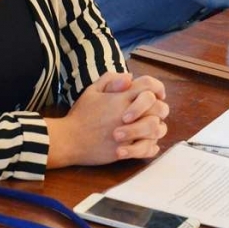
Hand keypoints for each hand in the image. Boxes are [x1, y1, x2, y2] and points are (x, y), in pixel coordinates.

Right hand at [45, 72, 167, 167]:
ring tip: (150, 130)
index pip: (149, 86)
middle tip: (155, 113)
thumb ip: (111, 79)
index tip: (158, 94)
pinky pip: (149, 149)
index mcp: (120, 98)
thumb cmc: (80, 115)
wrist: (68, 140)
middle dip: (160, 109)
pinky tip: (147, 144)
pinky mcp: (125, 150)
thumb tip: (130, 77)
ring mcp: (127, 133)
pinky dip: (151, 147)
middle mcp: (126, 114)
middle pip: (159, 108)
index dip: (157, 87)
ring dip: (157, 128)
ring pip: (157, 129)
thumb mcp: (92, 91)